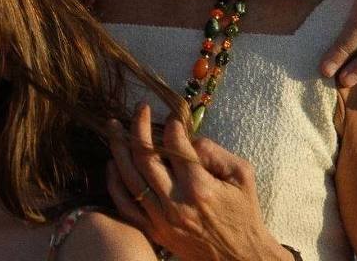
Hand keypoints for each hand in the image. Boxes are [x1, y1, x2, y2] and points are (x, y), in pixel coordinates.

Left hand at [106, 104, 289, 260]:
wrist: (240, 257)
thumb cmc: (244, 213)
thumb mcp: (242, 175)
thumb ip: (215, 151)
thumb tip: (187, 138)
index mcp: (200, 187)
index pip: (175, 146)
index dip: (171, 126)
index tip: (171, 118)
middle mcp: (176, 203)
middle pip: (144, 157)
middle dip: (138, 127)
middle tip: (139, 110)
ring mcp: (161, 219)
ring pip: (129, 178)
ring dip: (118, 148)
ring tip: (114, 127)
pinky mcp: (154, 232)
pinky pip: (124, 206)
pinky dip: (114, 183)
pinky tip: (112, 164)